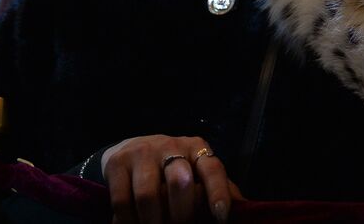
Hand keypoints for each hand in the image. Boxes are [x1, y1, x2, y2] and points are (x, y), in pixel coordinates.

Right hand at [101, 135, 238, 223]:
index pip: (213, 169)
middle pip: (180, 183)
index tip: (221, 217)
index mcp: (197, 149)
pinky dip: (127, 221)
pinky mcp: (118, 163)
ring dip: (152, 222)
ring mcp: (143, 152)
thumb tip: (246, 210)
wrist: (131, 149)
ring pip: (148, 196)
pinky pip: (121, 200)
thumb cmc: (174, 169)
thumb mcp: (198, 172)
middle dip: (181, 214)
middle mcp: (172, 146)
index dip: (218, 193)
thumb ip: (219, 188)